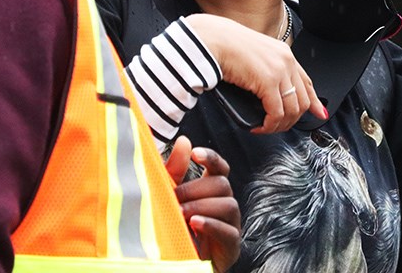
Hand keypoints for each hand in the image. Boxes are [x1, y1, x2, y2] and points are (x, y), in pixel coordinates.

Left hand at [165, 136, 240, 272]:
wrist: (176, 264)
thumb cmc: (174, 229)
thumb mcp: (170, 197)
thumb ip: (175, 171)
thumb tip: (184, 141)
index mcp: (211, 192)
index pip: (220, 168)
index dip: (211, 158)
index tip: (195, 155)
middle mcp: (224, 206)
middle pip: (223, 184)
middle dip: (196, 189)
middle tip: (175, 198)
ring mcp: (231, 226)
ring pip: (229, 205)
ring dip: (202, 206)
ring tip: (181, 213)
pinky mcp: (231, 247)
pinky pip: (229, 231)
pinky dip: (210, 225)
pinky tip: (194, 224)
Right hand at [184, 14, 327, 132]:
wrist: (213, 39)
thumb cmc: (224, 45)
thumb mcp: (254, 55)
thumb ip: (266, 69)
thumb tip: (268, 90)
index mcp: (284, 54)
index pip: (306, 82)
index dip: (314, 101)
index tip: (319, 113)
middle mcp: (286, 61)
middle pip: (302, 101)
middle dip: (292, 120)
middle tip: (276, 127)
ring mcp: (279, 71)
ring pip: (292, 110)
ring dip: (279, 125)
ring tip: (265, 128)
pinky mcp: (268, 81)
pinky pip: (276, 113)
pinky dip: (269, 125)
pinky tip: (259, 127)